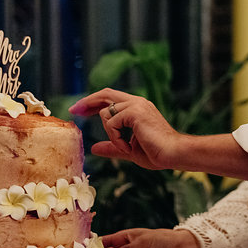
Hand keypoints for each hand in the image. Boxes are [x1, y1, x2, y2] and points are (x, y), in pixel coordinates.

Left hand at [70, 89, 247, 185]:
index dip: (92, 102)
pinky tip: (129, 146)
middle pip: (105, 94)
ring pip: (106, 113)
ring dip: (110, 134)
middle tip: (73, 110)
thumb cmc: (156, 153)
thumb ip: (112, 146)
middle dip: (87, 101)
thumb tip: (94, 148)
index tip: (79, 110)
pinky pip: (112, 124)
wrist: (173, 154)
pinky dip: (115, 138)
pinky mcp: (135, 112)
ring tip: (125, 147)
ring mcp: (136, 105)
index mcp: (137, 107)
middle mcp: (136, 102)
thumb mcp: (127, 150)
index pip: (110, 98)